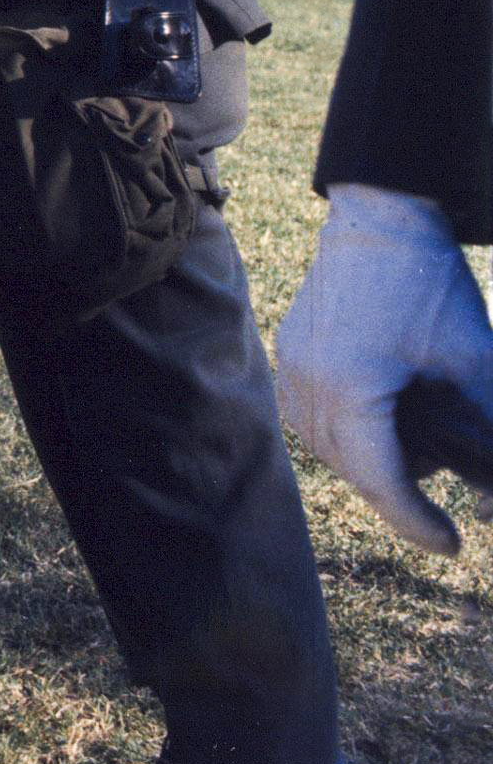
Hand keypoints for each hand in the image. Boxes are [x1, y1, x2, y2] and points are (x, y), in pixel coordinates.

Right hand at [278, 185, 492, 553]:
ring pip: (325, 445)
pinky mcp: (291, 348)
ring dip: (368, 463)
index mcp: (351, 388)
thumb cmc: (430, 286)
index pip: (382, 481)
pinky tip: (380, 425)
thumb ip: (490, 430)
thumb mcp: (476, 364)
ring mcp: (292, 362)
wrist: (383, 216)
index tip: (454, 546)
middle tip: (441, 509)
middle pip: (351, 469)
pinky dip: (344, 433)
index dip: (418, 523)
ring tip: (417, 457)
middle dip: (397, 495)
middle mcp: (309, 380)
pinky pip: (310, 414)